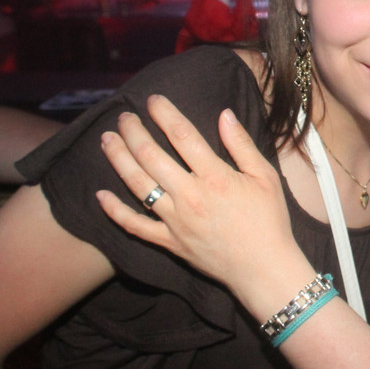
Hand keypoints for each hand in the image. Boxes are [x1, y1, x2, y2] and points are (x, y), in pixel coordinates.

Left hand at [96, 94, 304, 302]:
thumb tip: (224, 114)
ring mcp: (175, 220)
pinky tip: (100, 195)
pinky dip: (114, 211)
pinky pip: (134, 225)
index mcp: (215, 176)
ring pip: (137, 184)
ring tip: (107, 140)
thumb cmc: (269, 220)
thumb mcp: (265, 176)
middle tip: (124, 116)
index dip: (165, 113)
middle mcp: (190, 195)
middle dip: (133, 131)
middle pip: (151, 156)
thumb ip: (241, 144)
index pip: (182, 135)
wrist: (263, 268)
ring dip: (118, 159)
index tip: (153, 100)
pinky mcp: (169, 241)